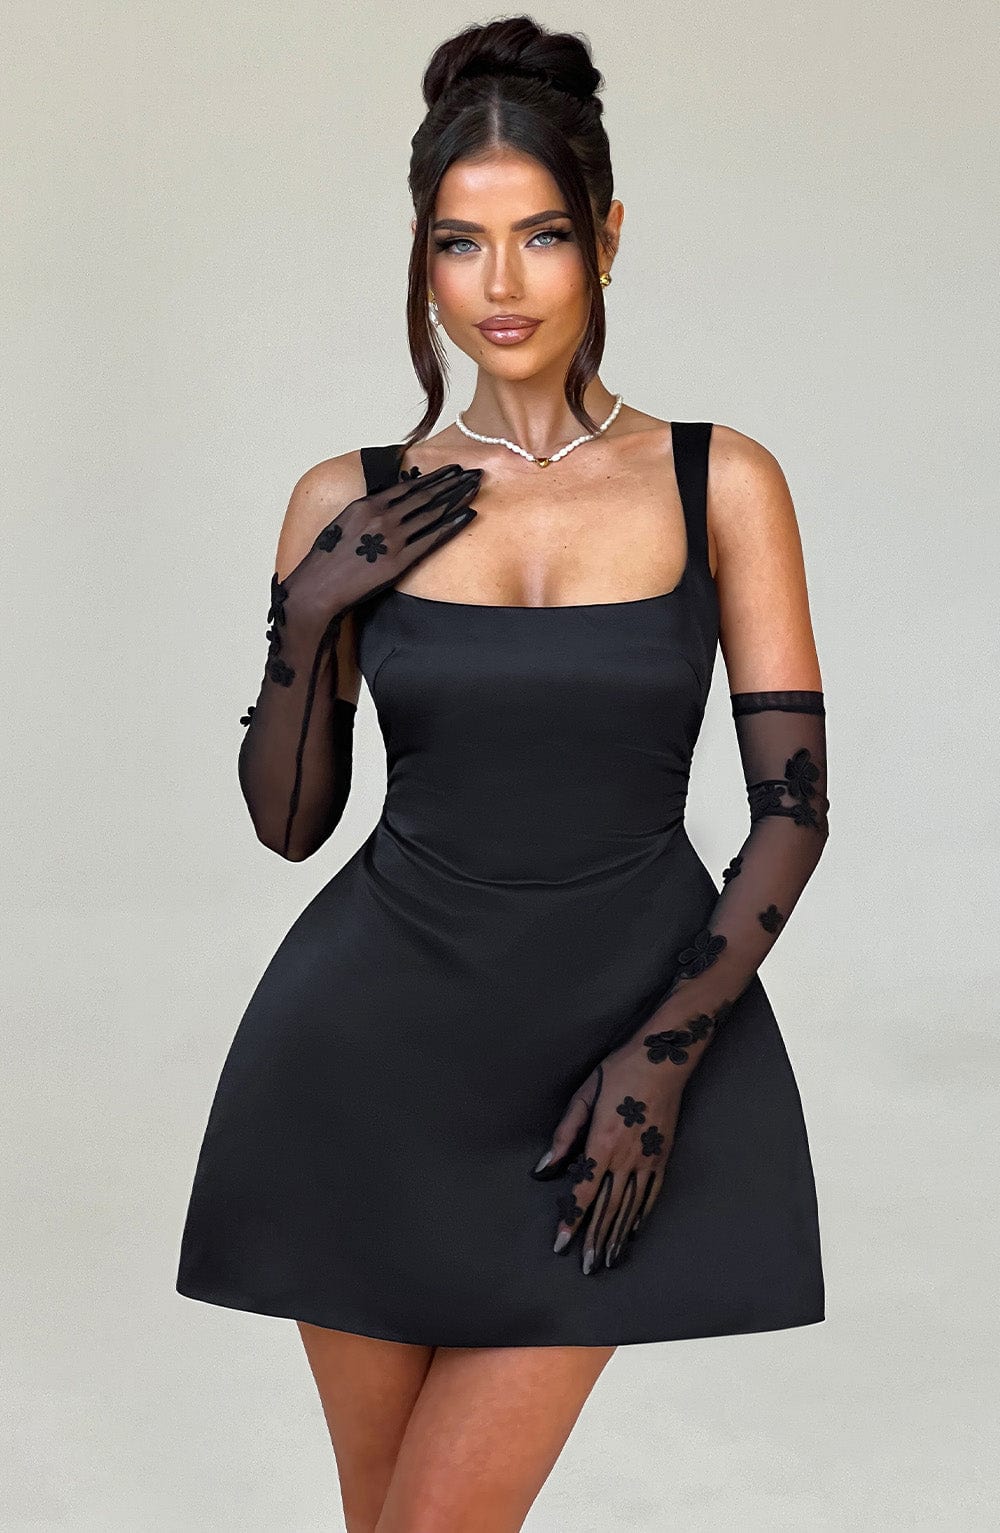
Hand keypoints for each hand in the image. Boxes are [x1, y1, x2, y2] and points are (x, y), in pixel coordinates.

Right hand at [274, 461, 483, 642]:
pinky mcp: (399, 560)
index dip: (433, 477)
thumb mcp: (344, 525)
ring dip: (457, 498)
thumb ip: (367, 513)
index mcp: (366, 505)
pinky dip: (452, 526)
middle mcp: (381, 516)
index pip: (408, 486)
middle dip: (453, 482)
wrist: (317, 588)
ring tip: (476, 487)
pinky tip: (468, 516)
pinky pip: (432, 539)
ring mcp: (392, 538)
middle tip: (474, 472)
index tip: (452, 470)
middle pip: (425, 495)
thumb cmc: (326, 560)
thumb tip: (385, 505)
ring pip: (432, 513)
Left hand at [530, 1030, 691, 1272]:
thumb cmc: (620, 1072)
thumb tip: (545, 1167)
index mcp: (603, 1142)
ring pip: (630, 1207)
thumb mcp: (585, 1096)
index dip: (571, 1220)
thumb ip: (565, 1134)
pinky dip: (640, 1216)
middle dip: (595, 1239)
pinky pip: (651, 1194)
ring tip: (608, 1260)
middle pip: (607, 1207)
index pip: (583, 1191)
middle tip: (587, 1268)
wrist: (664, 1059)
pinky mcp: (663, 1156)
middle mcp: (627, 1157)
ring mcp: (648, 1159)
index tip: (562, 1244)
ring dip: (617, 1236)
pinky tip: (633, 1233)